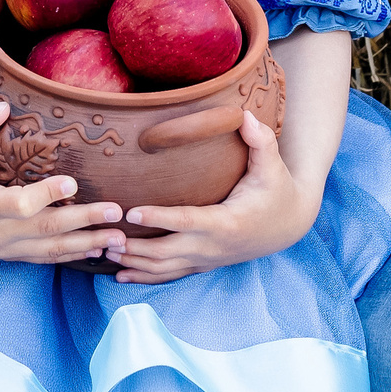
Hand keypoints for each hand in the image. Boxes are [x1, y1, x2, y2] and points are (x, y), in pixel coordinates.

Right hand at [0, 98, 127, 264]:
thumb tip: (2, 107)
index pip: (19, 205)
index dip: (46, 196)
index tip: (73, 182)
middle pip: (44, 230)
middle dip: (84, 223)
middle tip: (116, 212)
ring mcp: (1, 248)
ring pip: (49, 250)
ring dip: (86, 245)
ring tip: (119, 240)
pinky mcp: (8, 254)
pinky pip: (44, 258)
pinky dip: (71, 255)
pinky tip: (96, 250)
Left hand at [112, 114, 314, 282]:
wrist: (288, 225)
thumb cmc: (276, 190)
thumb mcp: (272, 165)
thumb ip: (260, 139)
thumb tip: (245, 114)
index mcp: (227, 222)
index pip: (187, 221)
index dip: (158, 218)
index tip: (131, 213)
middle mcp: (214, 247)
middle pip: (167, 253)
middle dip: (134, 248)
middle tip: (102, 238)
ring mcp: (208, 260)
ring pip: (165, 269)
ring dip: (133, 264)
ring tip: (103, 253)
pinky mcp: (204, 265)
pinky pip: (170, 275)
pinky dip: (144, 276)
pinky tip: (120, 274)